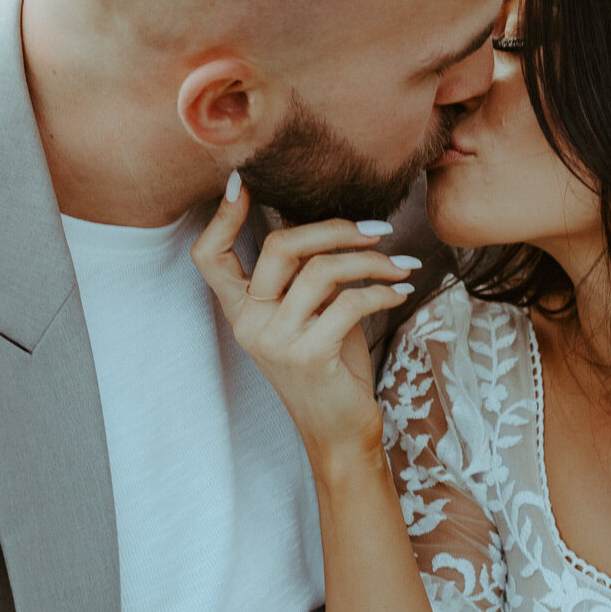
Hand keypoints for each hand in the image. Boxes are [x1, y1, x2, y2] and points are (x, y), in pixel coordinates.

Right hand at [191, 177, 419, 460]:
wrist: (340, 431)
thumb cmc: (330, 366)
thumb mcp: (311, 314)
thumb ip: (306, 274)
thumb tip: (324, 222)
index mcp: (241, 310)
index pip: (209, 256)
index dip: (221, 217)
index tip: (242, 181)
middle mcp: (249, 323)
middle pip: (278, 247)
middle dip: (334, 227)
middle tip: (377, 229)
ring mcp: (275, 341)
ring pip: (321, 271)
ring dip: (371, 261)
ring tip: (401, 264)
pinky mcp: (308, 356)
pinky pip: (348, 303)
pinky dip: (382, 291)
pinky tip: (401, 292)